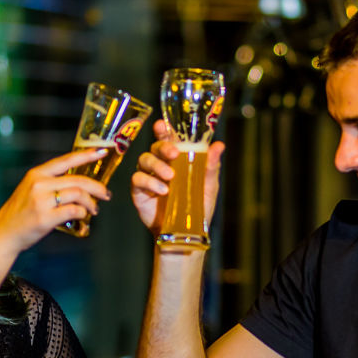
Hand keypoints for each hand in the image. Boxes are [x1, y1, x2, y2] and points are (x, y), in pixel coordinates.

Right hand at [0, 147, 111, 249]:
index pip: (66, 160)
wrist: (3, 233)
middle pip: (78, 180)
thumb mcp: (31, 190)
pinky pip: (73, 211)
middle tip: (106, 194)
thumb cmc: (21, 213)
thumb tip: (80, 184)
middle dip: (97, 187)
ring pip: (78, 194)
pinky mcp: (45, 218)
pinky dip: (82, 213)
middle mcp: (39, 184)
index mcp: (37, 174)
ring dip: (91, 203)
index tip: (101, 152)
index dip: (86, 155)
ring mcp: (41, 201)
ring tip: (94, 209)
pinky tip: (82, 216)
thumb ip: (51, 183)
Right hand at [130, 119, 224, 235]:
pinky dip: (150, 182)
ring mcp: (148, 177)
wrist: (186, 232)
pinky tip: (163, 190)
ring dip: (157, 165)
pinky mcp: (139, 191)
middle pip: (155, 147)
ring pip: (144, 159)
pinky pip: (138, 179)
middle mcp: (159, 164)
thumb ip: (211, 166)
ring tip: (171, 177)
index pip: (167, 139)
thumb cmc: (197, 206)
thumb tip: (219, 145)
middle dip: (163, 146)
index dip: (162, 129)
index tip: (162, 125)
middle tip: (175, 153)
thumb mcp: (208, 185)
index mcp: (175, 159)